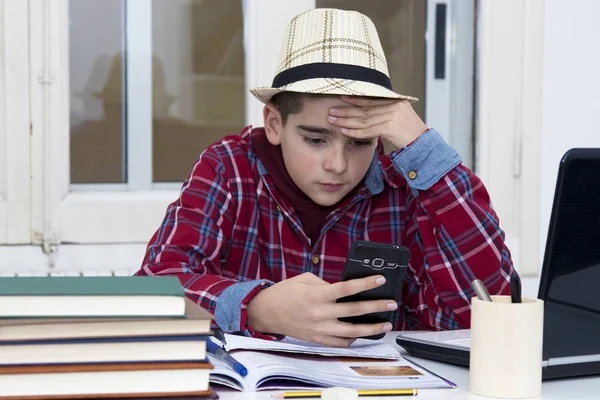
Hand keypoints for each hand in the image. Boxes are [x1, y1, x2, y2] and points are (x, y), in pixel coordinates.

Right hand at [247, 272, 397, 346]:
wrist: (266, 312)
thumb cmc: (285, 292)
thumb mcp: (305, 279)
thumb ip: (326, 284)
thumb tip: (345, 291)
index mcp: (317, 294)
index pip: (347, 288)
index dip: (366, 283)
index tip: (380, 279)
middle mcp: (320, 313)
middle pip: (355, 310)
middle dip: (376, 306)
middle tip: (391, 304)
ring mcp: (319, 329)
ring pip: (352, 331)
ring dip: (372, 328)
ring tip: (385, 324)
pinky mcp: (317, 339)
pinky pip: (340, 342)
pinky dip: (353, 338)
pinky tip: (362, 334)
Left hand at [328, 96, 427, 148]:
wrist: (424, 145)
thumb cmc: (410, 135)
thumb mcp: (399, 119)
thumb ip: (385, 112)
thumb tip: (367, 111)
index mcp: (396, 100)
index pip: (371, 99)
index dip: (355, 99)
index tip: (341, 98)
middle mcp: (395, 105)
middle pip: (365, 108)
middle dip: (346, 110)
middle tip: (331, 111)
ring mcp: (393, 115)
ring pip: (364, 119)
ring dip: (346, 121)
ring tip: (333, 121)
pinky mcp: (391, 126)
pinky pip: (368, 130)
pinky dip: (355, 131)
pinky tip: (344, 131)